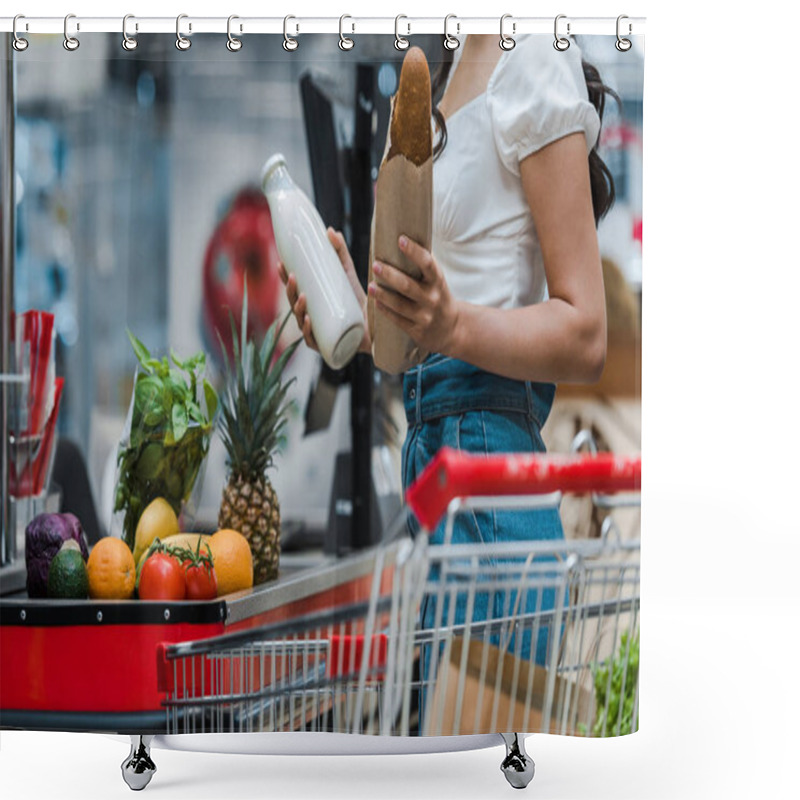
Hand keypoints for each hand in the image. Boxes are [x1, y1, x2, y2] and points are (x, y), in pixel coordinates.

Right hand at [278, 227, 371, 353]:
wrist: (377, 325)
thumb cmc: (358, 301)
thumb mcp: (348, 274)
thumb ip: (340, 252)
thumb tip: (331, 230)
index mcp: (312, 303)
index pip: (293, 290)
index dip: (284, 278)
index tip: (281, 263)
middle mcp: (311, 318)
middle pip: (293, 305)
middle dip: (289, 291)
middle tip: (293, 277)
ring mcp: (318, 333)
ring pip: (301, 322)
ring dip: (298, 309)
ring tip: (302, 297)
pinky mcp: (327, 345)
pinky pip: (314, 340)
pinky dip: (308, 331)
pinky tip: (308, 321)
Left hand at [369, 235, 460, 355]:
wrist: (452, 328)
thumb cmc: (437, 295)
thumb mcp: (435, 280)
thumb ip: (422, 265)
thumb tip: (400, 239)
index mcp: (437, 280)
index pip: (427, 263)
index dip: (414, 251)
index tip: (400, 239)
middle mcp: (432, 298)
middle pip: (408, 285)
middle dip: (390, 275)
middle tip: (375, 264)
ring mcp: (424, 316)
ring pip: (400, 305)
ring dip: (383, 295)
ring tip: (371, 286)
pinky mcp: (417, 330)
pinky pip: (398, 320)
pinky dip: (386, 311)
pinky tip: (375, 302)